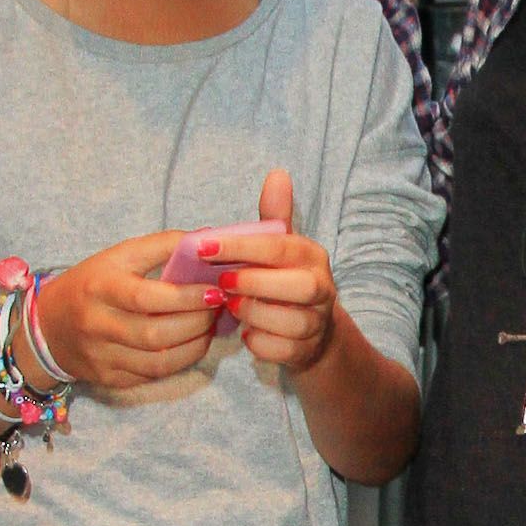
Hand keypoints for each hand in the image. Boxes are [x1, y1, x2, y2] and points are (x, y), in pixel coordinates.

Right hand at [33, 229, 219, 390]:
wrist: (49, 325)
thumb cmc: (93, 284)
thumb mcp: (119, 256)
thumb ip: (162, 246)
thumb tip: (206, 239)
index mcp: (98, 287)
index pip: (146, 297)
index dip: (186, 297)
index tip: (214, 290)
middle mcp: (97, 324)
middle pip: (156, 333)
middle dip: (197, 322)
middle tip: (217, 308)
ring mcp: (102, 356)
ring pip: (159, 361)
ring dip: (195, 343)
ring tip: (209, 325)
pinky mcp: (110, 379)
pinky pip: (154, 375)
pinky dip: (182, 359)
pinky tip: (192, 343)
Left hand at [214, 169, 337, 375]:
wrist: (311, 333)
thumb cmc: (284, 281)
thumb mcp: (281, 248)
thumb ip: (275, 215)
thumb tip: (277, 174)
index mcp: (312, 256)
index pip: (279, 246)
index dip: (240, 246)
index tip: (202, 247)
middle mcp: (323, 288)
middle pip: (298, 286)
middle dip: (255, 284)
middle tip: (223, 283)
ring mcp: (317, 322)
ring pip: (290, 322)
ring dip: (253, 314)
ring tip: (232, 307)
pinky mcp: (306, 351)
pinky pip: (280, 350)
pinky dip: (259, 343)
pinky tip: (246, 333)